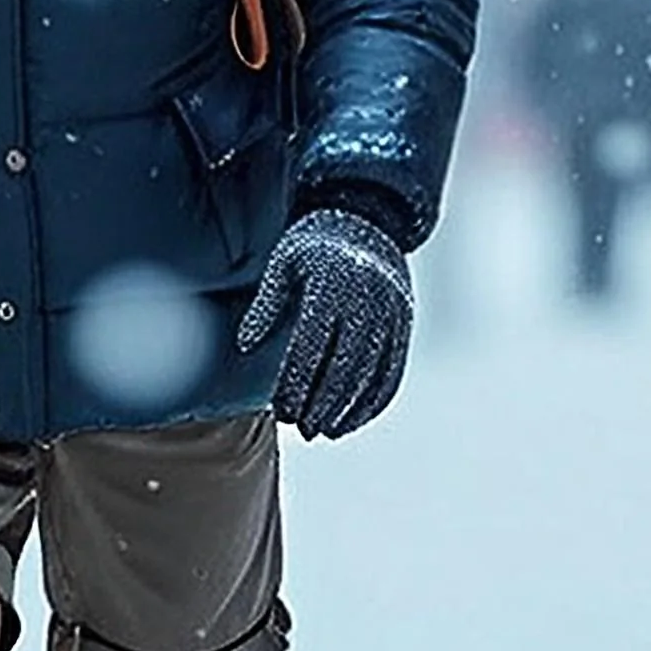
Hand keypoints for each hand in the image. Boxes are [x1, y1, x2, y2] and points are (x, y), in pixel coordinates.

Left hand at [235, 206, 412, 439]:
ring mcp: (391, 314)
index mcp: (332, 285)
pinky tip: (357, 418)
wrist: (366, 219)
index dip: (297, 382)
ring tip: (327, 431)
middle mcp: (366, 301)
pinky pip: (394, 370)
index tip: (283, 409)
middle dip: (323, 403)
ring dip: (351, 408)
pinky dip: (377, 399)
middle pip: (344, 366)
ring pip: (373, 373)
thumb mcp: (284, 262)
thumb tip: (245, 346)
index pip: (312, 346)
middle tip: (303, 428)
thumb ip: (267, 304)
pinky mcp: (404, 324)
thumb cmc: (314, 243)